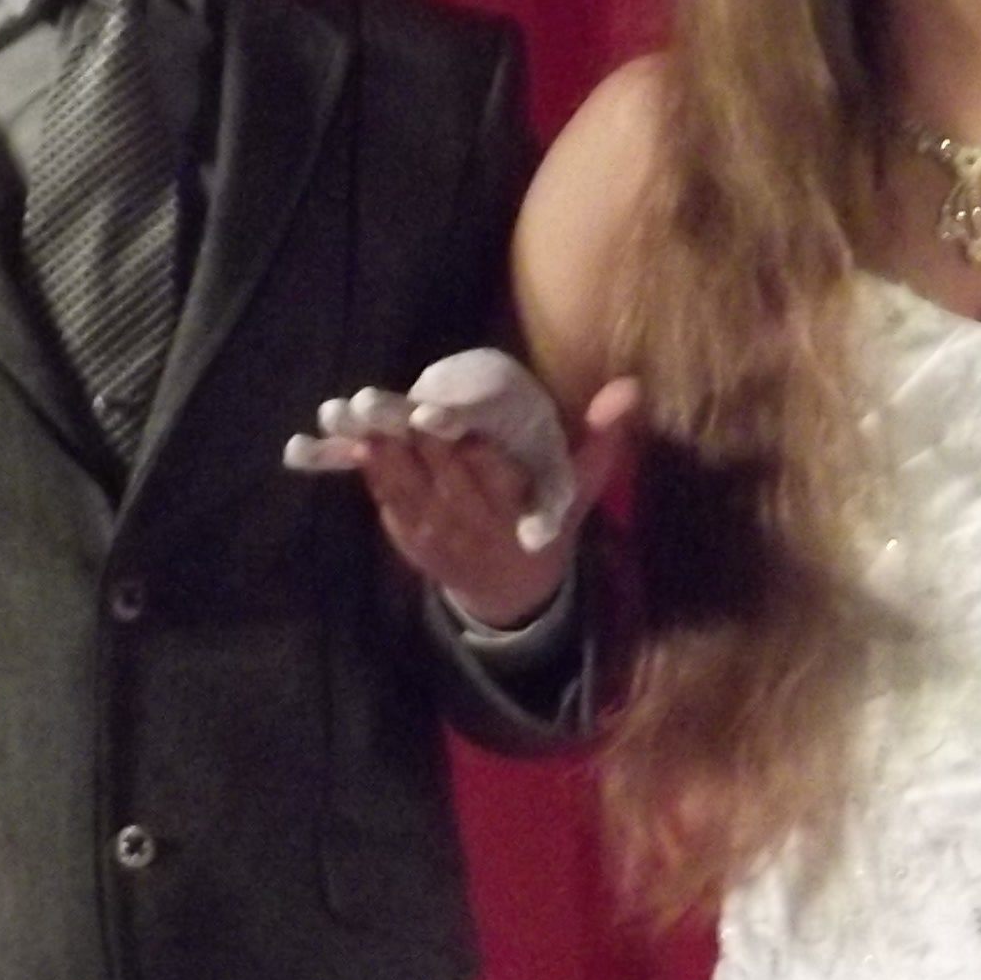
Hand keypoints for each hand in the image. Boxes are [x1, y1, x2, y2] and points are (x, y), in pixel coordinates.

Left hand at [284, 350, 638, 628]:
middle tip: (379, 399)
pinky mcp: (409, 537)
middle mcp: (474, 520)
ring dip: (379, 451)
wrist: (512, 594)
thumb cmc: (546, 525)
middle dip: (407, 437)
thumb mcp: (578, 488)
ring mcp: (437, 531)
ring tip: (355, 414)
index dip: (461, 442)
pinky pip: (385, 502)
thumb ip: (601, 437)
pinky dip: (369, 473)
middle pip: (438, 472)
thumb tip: (630, 386)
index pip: (491, 469)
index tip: (435, 413)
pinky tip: (350, 441)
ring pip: (405, 486)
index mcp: (519, 505)